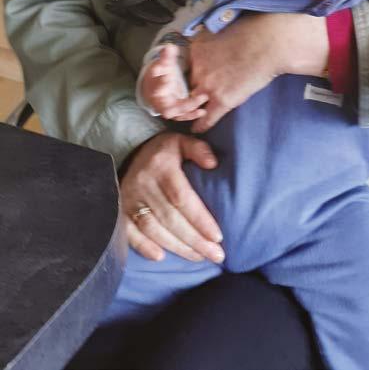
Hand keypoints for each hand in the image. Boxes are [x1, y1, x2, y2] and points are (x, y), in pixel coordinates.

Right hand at [120, 132, 224, 262]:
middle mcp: (143, 184)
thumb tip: (212, 164)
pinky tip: (160, 257)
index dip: (200, 219)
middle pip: (170, 218)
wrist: (132, 153)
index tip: (218, 236)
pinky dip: (144, 246)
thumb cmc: (165, 152)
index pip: (182, 197)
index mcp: (162, 166)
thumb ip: (199, 149)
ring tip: (198, 257)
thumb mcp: (182, 142)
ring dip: (177, 247)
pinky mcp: (119, 210)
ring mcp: (129, 198)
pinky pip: (129, 232)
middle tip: (216, 255)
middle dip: (195, 240)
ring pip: (153, 229)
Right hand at [141, 45, 196, 118]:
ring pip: (177, 114)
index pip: (158, 86)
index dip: (164, 83)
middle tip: (199, 98)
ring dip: (190, 112)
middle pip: (168, 107)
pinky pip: (183, 116)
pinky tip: (203, 112)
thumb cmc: (160, 74)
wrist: (153, 87)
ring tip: (203, 110)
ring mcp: (167, 108)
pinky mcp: (175, 112)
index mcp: (155, 87)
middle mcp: (160, 101)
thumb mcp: (162, 64)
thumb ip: (166, 56)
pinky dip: (192, 115)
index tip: (172, 78)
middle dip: (183, 105)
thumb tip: (169, 46)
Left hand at [188, 12, 327, 132]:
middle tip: (191, 97)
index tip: (194, 78)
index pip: (187, 67)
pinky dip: (201, 125)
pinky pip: (208, 117)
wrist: (269, 43)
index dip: (192, 74)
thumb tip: (209, 40)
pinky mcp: (223, 100)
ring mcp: (209, 86)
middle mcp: (198, 69)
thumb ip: (209, 38)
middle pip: (188, 85)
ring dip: (189, 112)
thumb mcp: (220, 28)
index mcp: (196, 51)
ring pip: (192, 104)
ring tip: (185, 118)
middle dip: (189, 91)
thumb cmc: (251, 31)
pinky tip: (197, 130)